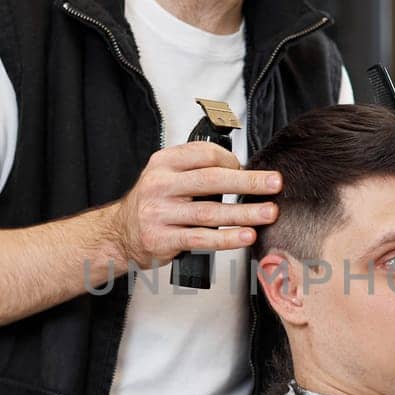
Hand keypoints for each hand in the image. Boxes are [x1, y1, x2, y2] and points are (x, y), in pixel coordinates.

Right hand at [112, 143, 281, 270]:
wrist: (119, 234)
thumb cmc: (152, 204)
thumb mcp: (166, 176)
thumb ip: (195, 170)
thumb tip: (241, 171)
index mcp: (163, 163)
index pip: (204, 155)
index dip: (233, 161)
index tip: (252, 171)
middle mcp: (160, 185)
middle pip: (212, 180)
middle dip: (248, 182)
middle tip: (274, 184)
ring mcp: (159, 213)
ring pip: (210, 212)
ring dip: (244, 213)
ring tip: (269, 213)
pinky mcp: (162, 239)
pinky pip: (201, 238)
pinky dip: (227, 238)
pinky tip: (246, 236)